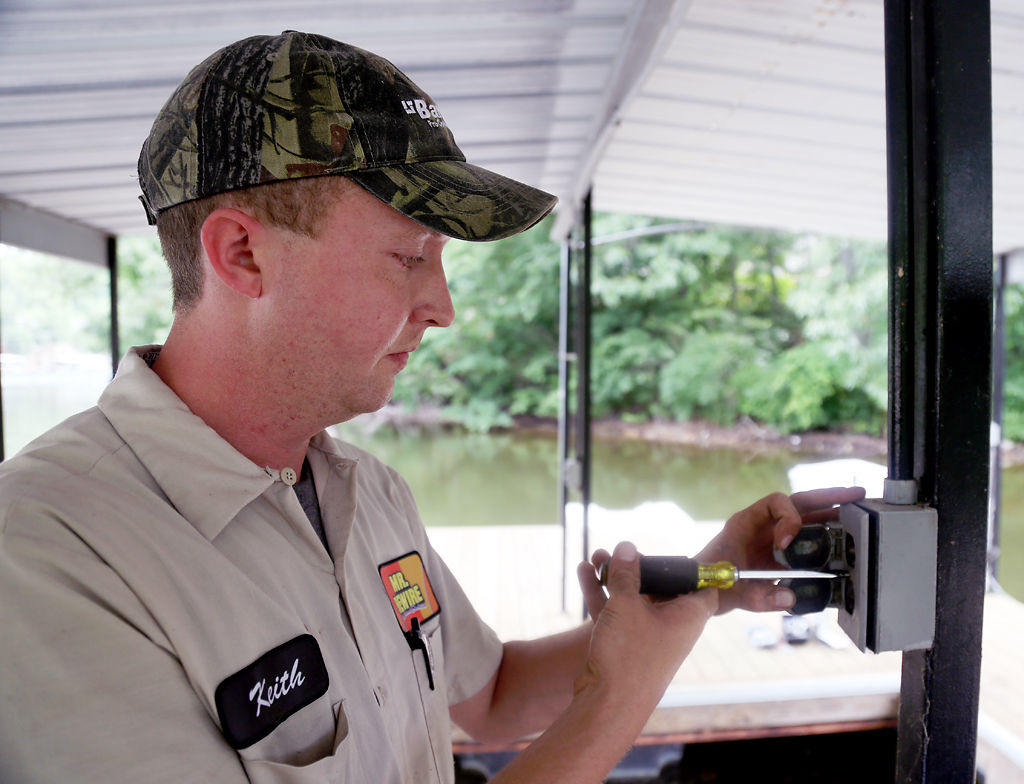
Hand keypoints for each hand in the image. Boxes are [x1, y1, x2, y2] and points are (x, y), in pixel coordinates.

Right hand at [574, 542, 714, 707]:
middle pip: (661, 588)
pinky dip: (603, 595)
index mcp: (688, 617)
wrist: (607, 703)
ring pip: (634, 598)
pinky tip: (584, 574)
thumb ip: (627, 573)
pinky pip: (617, 613)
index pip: (703, 587)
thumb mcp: (626, 604)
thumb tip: (628, 546)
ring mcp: (648, 636)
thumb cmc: (628, 654)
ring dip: (615, 578)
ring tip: (596, 557)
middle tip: (621, 551)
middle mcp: (672, 627)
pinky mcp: (626, 645)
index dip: (692, 569)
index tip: (675, 554)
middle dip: (639, 567)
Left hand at [696, 486, 864, 613]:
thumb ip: (757, 595)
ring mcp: (772, 538)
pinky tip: (844, 542)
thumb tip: (790, 596)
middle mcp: (763, 526)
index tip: (787, 543)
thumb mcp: (730, 590)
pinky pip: (806, 541)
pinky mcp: (780, 555)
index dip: (789, 518)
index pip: (775, 503)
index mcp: (746, 523)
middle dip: (828, 498)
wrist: (701, 591)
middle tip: (856, 496)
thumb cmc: (709, 583)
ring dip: (832, 514)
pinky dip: (825, 538)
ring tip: (859, 514)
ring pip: (806, 519)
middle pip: (799, 503)